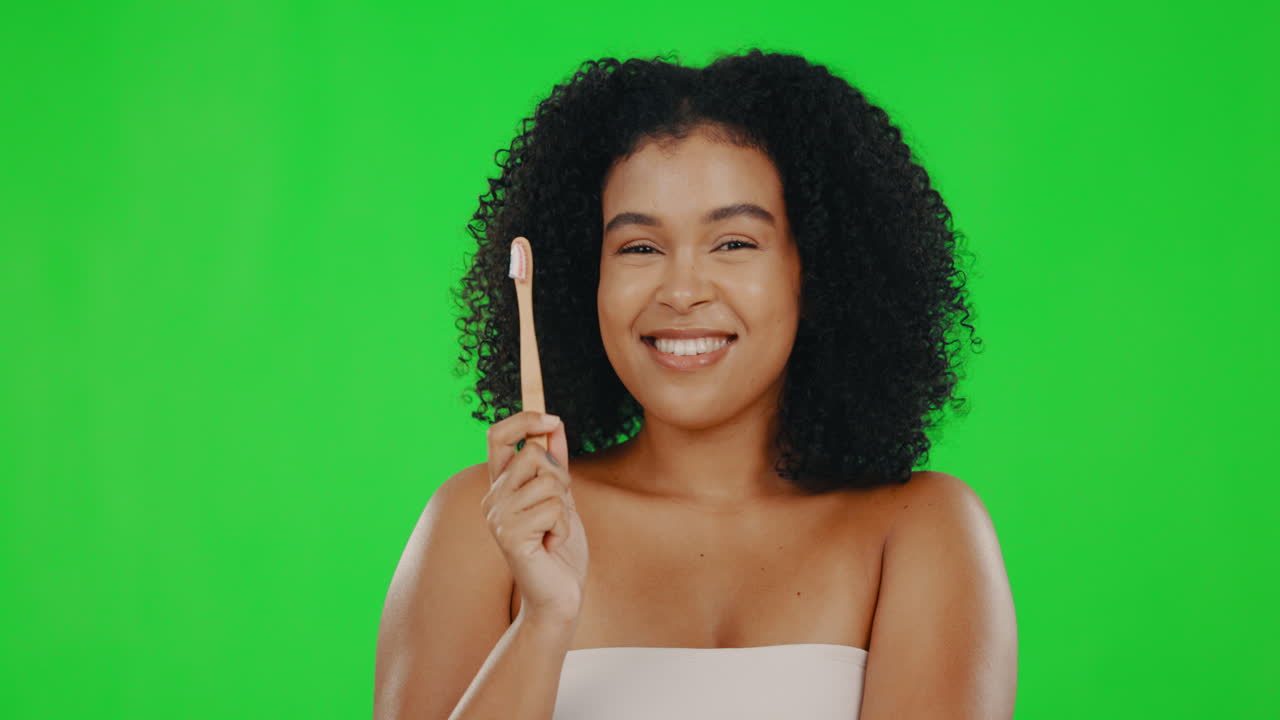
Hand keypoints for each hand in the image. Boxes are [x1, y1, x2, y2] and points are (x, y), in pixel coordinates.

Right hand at [480, 411, 588, 625]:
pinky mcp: (511, 535)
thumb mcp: (562, 499)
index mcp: (501, 486)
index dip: (523, 419)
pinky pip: (554, 508)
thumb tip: (554, 425)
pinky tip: (552, 546)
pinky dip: (565, 528)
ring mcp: (498, 517)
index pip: (498, 436)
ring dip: (565, 509)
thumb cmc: (560, 551)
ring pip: (549, 482)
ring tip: (554, 533)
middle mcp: (493, 498)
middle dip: (561, 479)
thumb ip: (556, 464)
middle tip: (559, 511)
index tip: (552, 420)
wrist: (559, 597)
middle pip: (534, 454)